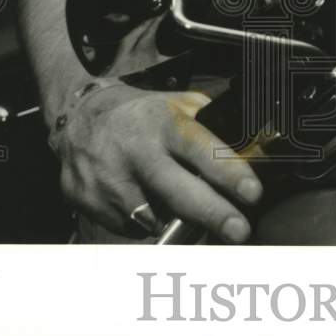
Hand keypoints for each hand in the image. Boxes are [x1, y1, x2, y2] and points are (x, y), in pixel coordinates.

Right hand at [54, 82, 261, 241]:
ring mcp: (109, 180)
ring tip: (185, 206)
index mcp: (163, 124)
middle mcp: (135, 151)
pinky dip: (148, 221)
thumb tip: (255, 146)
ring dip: (177, 220)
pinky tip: (146, 200)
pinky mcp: (89, 202)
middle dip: (213, 214)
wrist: (81, 117)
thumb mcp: (178, 105)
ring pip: (154, 217)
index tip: (253, 193)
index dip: (227, 172)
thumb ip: (212, 124)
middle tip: (240, 231)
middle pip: (178, 192)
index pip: (200, 148)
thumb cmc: (144, 115)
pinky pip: (131, 227)